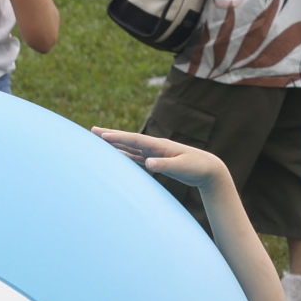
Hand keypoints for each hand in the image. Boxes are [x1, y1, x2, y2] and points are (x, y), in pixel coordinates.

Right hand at [97, 128, 228, 197]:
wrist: (209, 169)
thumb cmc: (197, 168)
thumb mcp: (182, 168)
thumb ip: (165, 165)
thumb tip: (147, 163)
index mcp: (160, 145)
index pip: (135, 140)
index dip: (118, 137)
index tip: (102, 136)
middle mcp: (155, 147)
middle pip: (128, 140)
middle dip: (111, 135)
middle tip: (92, 131)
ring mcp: (155, 153)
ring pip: (130, 148)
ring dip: (115, 144)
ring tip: (99, 141)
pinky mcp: (156, 161)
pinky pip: (136, 158)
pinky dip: (124, 156)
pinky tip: (116, 156)